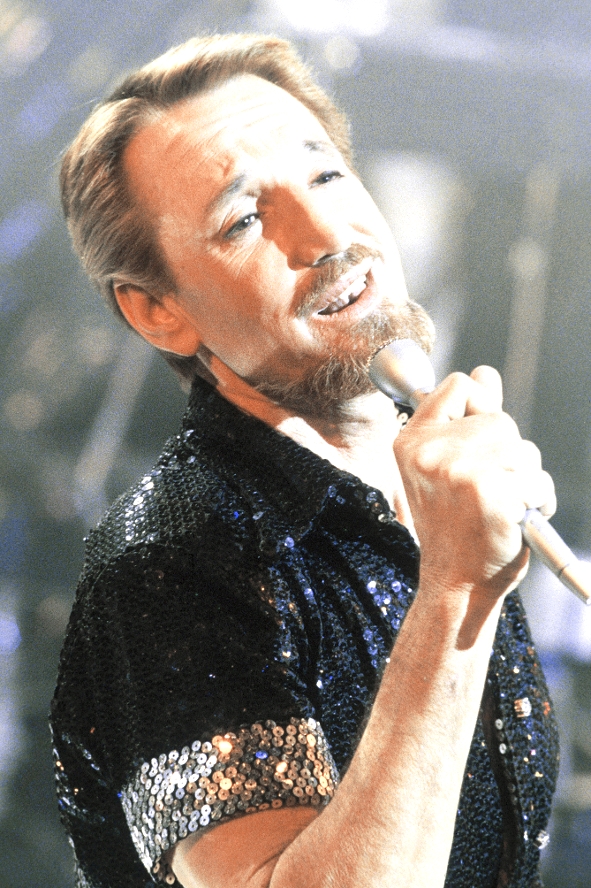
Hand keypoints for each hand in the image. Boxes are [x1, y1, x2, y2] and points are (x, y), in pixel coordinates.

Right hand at [394, 366, 555, 599]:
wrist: (456, 581)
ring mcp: (461, 471)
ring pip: (524, 451)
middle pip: (500, 419)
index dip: (479, 405)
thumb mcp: (448, 466)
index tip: (476, 441)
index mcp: (412, 441)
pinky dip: (538, 502)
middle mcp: (431, 452)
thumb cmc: (455, 524)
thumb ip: (467, 417)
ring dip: (525, 479)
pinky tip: (514, 521)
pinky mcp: (493, 493)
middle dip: (507, 454)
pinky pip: (538, 481)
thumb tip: (485, 372)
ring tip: (499, 507)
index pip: (460, 386)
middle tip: (485, 490)